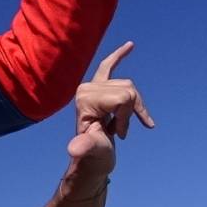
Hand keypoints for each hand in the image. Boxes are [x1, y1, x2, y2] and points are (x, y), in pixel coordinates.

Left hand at [68, 41, 152, 170]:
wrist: (91, 161)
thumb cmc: (93, 157)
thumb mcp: (93, 152)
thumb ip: (84, 148)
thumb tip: (75, 149)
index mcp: (84, 97)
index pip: (123, 96)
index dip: (126, 117)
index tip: (116, 134)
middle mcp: (86, 88)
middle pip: (128, 89)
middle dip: (130, 113)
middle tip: (117, 133)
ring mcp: (91, 87)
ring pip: (130, 88)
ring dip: (131, 109)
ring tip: (117, 126)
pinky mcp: (97, 87)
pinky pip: (108, 65)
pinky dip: (119, 56)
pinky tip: (130, 45)